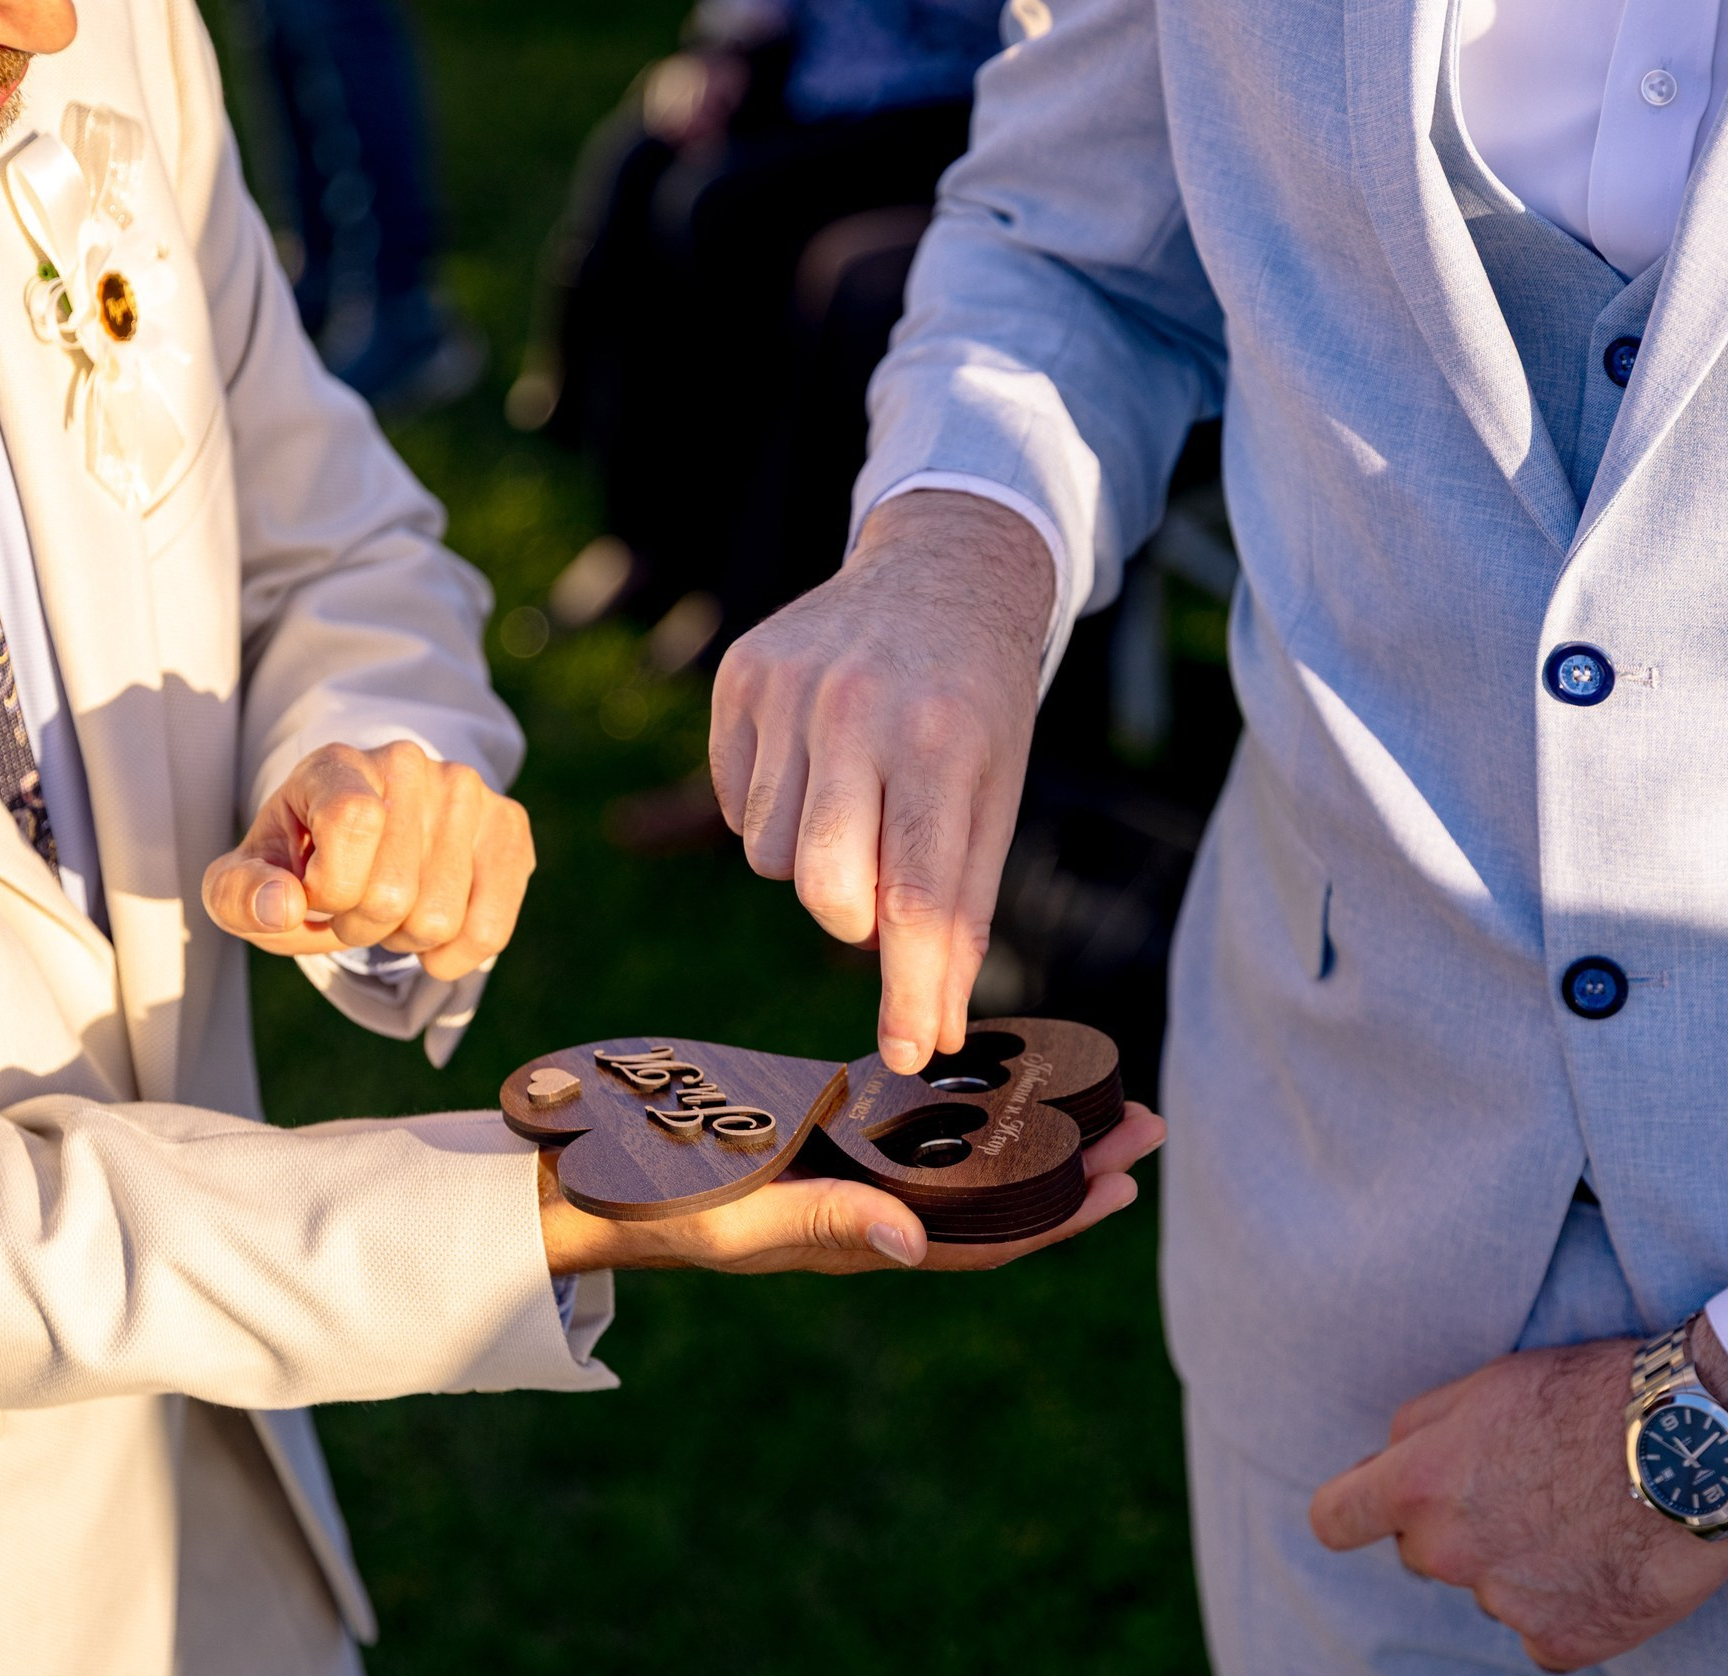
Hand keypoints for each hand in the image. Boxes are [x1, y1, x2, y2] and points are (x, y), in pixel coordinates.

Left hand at [203, 742, 534, 981]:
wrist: (363, 834)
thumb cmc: (301, 862)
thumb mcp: (250, 878)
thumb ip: (239, 896)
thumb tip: (283, 906)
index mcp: (337, 764)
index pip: (354, 820)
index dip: (329, 887)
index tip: (314, 890)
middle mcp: (408, 764)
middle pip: (393, 895)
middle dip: (363, 926)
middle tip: (354, 905)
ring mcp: (467, 792)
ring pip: (440, 920)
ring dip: (405, 940)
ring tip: (392, 908)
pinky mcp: (508, 826)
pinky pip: (489, 929)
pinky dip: (453, 956)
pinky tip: (435, 937)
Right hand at [540, 1101, 1163, 1274]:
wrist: (579, 1184)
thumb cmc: (649, 1207)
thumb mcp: (733, 1219)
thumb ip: (821, 1224)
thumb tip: (915, 1241)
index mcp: (854, 1242)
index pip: (980, 1240)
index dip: (1055, 1217)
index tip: (1123, 1180)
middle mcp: (864, 1214)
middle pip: (990, 1199)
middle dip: (1070, 1169)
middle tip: (1144, 1124)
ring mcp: (843, 1176)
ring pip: (959, 1160)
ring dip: (1028, 1131)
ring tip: (1093, 1095)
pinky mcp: (818, 1135)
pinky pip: (908, 1124)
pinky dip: (959, 1101)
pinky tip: (994, 1068)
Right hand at [710, 490, 1055, 1074]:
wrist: (942, 570)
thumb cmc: (975, 707)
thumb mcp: (994, 798)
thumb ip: (962, 913)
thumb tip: (932, 1035)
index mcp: (939, 741)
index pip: (916, 897)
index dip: (911, 989)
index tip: (911, 1053)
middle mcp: (855, 708)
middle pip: (820, 887)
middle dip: (852, 918)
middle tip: (881, 892)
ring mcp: (788, 687)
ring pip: (767, 853)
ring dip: (813, 857)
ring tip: (856, 799)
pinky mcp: (739, 676)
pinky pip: (734, 800)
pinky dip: (773, 807)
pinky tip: (817, 763)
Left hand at [1308, 1333, 1727, 1672]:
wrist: (1700, 1441)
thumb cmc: (1595, 1394)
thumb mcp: (1489, 1382)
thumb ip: (1422, 1428)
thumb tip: (1383, 1464)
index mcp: (1418, 1483)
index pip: (1337, 1518)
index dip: (1354, 1511)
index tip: (1372, 1509)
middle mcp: (1448, 1552)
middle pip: (1421, 1551)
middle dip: (1454, 1526)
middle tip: (1523, 1489)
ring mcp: (1504, 1603)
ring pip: (1488, 1589)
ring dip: (1518, 1564)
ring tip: (1583, 1515)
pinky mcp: (1566, 1641)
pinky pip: (1544, 1632)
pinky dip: (1567, 1607)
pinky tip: (1604, 1562)